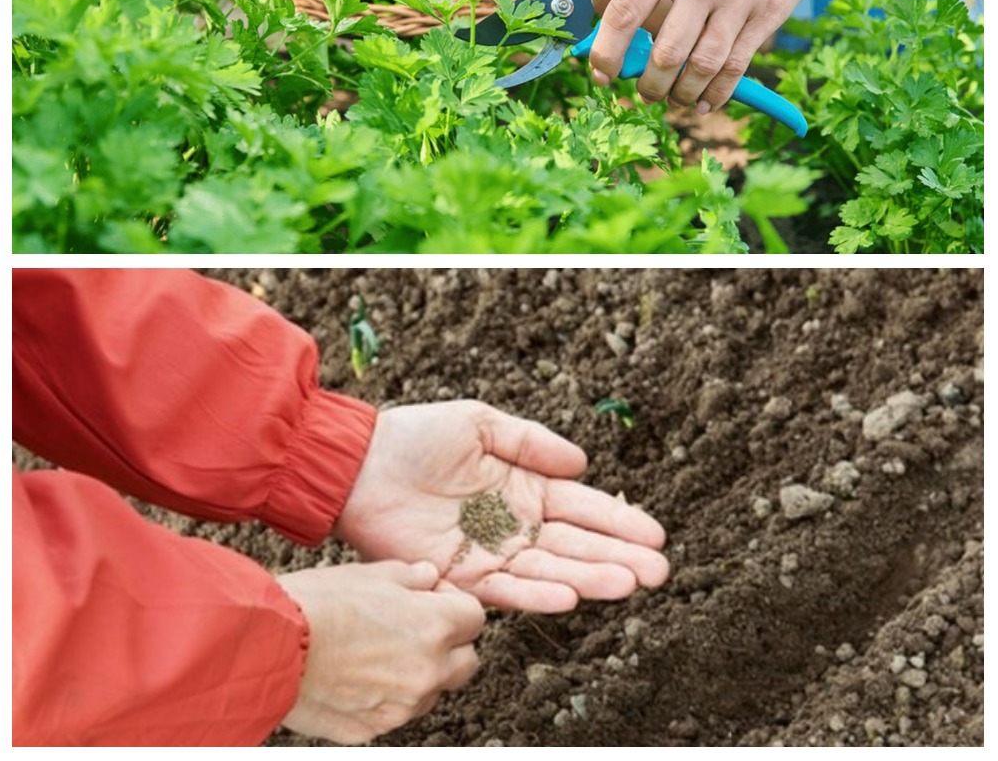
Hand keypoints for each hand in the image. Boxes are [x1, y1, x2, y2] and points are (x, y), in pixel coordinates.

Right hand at [276, 561, 483, 744]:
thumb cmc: (319, 603)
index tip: (432, 599)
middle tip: (416, 627)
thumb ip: (411, 577)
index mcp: (434, 628)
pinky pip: (394, 712)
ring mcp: (400, 707)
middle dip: (450, 645)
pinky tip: (355, 674)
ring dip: (419, 673)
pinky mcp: (371, 730)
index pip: (475, 619)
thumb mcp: (372, 573)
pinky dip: (385, 696)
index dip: (455, 605)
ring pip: (431, 691)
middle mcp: (426, 673)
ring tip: (378, 650)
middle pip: (466, 663)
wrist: (271, 647)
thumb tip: (429, 577)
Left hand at [333, 401, 668, 612]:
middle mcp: (515, 524)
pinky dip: (537, 593)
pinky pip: (505, 588)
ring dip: (590, 578)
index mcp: (524, 487)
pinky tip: (570, 595)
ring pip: (550, 570)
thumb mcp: (481, 423)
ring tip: (629, 584)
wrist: (359, 465)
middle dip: (618, 557)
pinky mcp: (460, 575)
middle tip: (659, 571)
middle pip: (575, 544)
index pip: (581, 507)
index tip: (656, 535)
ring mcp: (490, 552)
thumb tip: (583, 464)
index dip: (618, 521)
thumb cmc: (417, 437)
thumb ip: (531, 442)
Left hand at [589, 0, 832, 112]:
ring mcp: (737, 1)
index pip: (627, 11)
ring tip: (672, 99)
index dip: (607, 50)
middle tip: (644, 92)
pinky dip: (718, 92)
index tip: (599, 72)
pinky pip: (737, 65)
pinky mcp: (766, 15)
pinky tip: (704, 102)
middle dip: (650, 84)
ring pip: (702, 66)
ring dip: (681, 93)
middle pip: (667, 53)